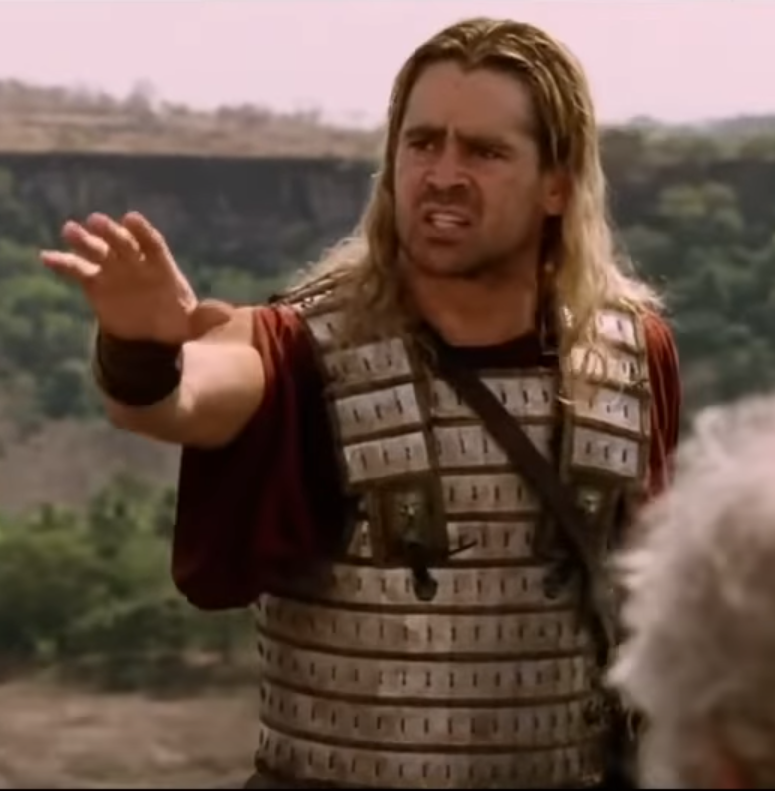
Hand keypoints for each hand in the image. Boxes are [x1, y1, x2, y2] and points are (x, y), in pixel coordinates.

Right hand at [40, 211, 197, 344]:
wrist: (148, 338)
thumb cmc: (174, 325)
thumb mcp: (191, 325)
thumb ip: (206, 317)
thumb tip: (226, 313)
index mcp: (161, 268)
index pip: (152, 244)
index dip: (143, 232)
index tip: (131, 219)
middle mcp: (136, 263)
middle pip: (123, 243)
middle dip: (111, 232)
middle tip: (96, 221)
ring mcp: (114, 270)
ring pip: (98, 250)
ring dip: (84, 240)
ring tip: (69, 230)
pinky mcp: (94, 282)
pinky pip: (77, 269)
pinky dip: (63, 263)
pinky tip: (46, 257)